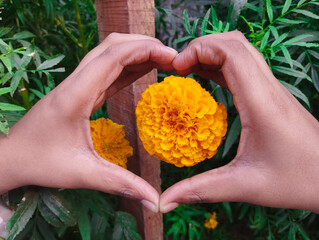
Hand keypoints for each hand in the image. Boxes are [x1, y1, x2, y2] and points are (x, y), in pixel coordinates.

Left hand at [0, 33, 176, 211]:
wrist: (10, 156)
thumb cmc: (41, 163)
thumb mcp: (82, 174)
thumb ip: (121, 184)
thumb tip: (155, 201)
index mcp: (76, 95)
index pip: (112, 57)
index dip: (144, 50)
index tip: (171, 57)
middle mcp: (76, 83)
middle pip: (112, 47)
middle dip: (144, 45)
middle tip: (172, 58)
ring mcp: (77, 86)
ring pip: (109, 55)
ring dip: (137, 53)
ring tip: (163, 60)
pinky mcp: (80, 92)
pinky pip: (107, 72)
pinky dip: (128, 67)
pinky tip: (143, 71)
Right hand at [160, 31, 318, 212]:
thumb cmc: (297, 180)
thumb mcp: (244, 186)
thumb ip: (200, 191)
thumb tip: (165, 201)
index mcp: (260, 102)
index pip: (231, 52)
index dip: (200, 49)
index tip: (176, 67)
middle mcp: (267, 89)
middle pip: (235, 43)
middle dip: (202, 46)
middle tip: (178, 67)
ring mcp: (271, 90)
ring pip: (241, 52)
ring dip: (212, 54)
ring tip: (187, 70)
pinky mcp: (271, 97)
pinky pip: (244, 69)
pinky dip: (221, 66)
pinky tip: (207, 80)